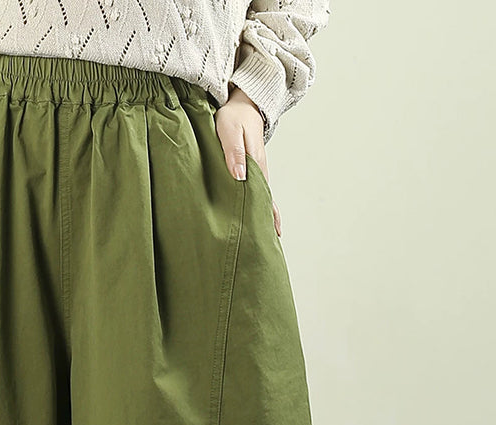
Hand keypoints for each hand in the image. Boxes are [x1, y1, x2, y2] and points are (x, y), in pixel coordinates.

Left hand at [215, 85, 281, 237]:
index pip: (262, 197)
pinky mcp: (250, 171)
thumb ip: (233, 153)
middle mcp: (260, 172)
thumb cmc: (232, 117)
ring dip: (261, 219)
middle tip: (267, 251)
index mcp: (256, 166)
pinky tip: (254, 221)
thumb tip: (240, 178)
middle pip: (264, 204)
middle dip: (266, 226)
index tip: (266, 238)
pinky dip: (256, 208)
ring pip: (260, 200)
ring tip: (262, 243)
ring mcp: (256, 172)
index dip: (265, 218)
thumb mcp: (229, 131)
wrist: (242, 102)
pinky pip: (254, 193)